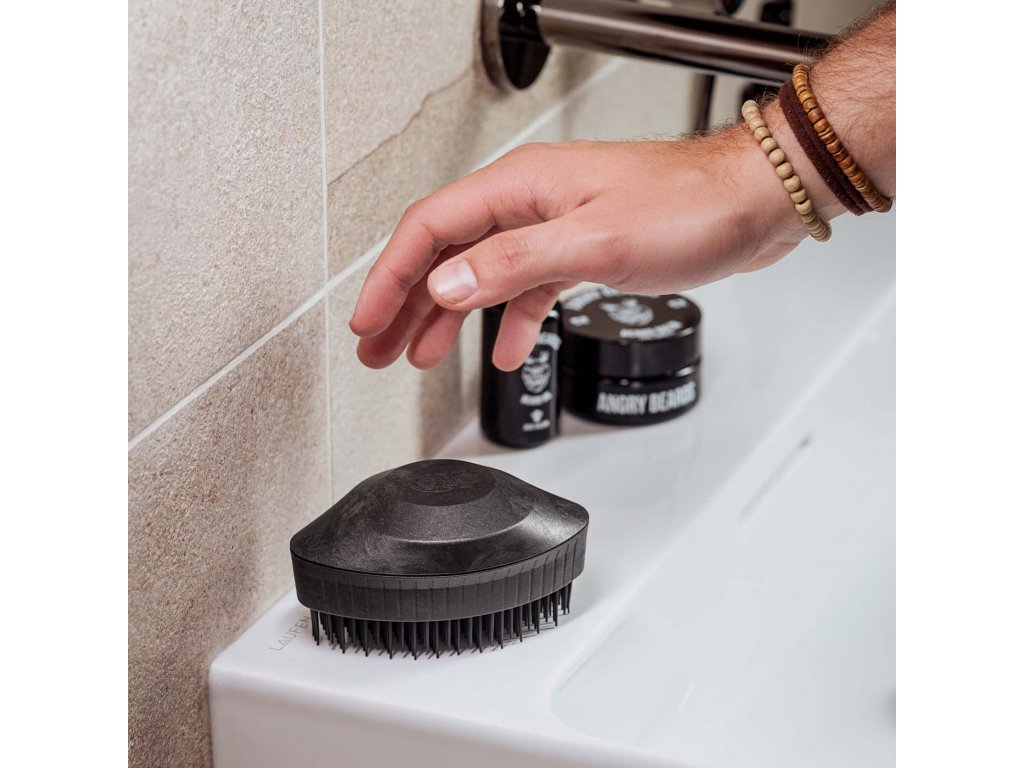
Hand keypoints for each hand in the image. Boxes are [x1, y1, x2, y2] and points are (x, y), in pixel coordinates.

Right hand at [349, 120, 816, 371]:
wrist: (753, 204)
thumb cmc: (690, 205)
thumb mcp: (594, 241)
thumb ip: (513, 264)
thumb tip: (446, 287)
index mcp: (522, 186)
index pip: (430, 230)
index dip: (390, 277)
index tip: (367, 321)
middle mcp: (531, 203)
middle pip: (446, 254)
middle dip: (404, 303)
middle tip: (376, 347)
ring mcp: (554, 227)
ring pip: (480, 275)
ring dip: (446, 318)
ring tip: (416, 355)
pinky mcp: (581, 250)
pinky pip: (527, 289)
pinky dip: (510, 322)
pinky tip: (505, 352)